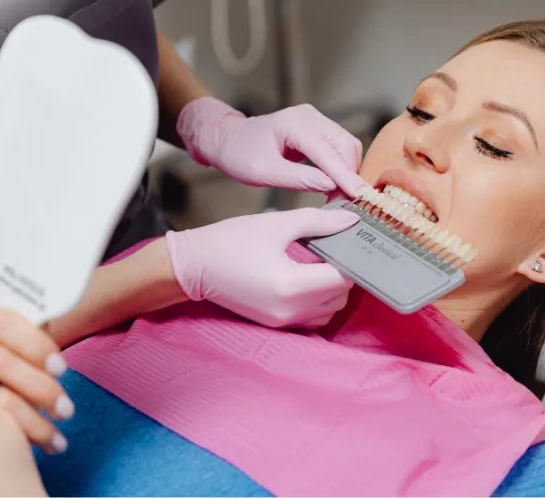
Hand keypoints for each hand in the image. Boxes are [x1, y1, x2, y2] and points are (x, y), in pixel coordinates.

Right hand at [0, 307, 72, 453]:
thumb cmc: (9, 361)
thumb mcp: (19, 343)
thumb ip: (37, 331)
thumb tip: (69, 303)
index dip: (33, 342)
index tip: (62, 368)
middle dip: (38, 386)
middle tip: (67, 410)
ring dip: (31, 420)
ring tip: (59, 439)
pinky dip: (17, 437)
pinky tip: (43, 445)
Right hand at [166, 207, 358, 327]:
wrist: (193, 266)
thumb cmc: (230, 241)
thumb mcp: (277, 224)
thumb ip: (318, 222)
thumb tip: (351, 220)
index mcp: (292, 286)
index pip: (344, 278)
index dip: (351, 258)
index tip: (348, 239)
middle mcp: (291, 311)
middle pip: (341, 296)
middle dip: (343, 271)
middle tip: (332, 246)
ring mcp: (284, 322)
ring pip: (330, 309)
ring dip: (332, 288)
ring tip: (318, 262)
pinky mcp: (277, 324)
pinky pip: (313, 316)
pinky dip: (318, 299)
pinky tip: (305, 276)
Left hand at [177, 97, 366, 195]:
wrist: (228, 140)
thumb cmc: (240, 155)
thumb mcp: (265, 172)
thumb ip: (299, 179)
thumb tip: (330, 186)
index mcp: (295, 123)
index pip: (329, 152)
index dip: (346, 176)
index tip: (360, 196)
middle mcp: (310, 116)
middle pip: (345, 146)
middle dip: (349, 176)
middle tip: (344, 204)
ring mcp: (316, 120)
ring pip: (347, 146)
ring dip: (347, 172)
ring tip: (338, 197)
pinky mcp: (318, 129)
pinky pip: (339, 147)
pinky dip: (341, 167)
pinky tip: (335, 185)